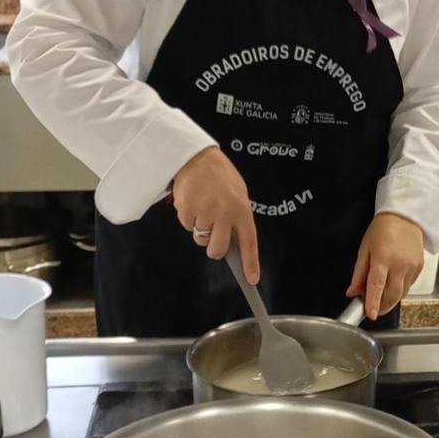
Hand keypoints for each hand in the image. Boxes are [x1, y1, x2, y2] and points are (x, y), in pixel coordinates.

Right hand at [171, 146, 259, 280]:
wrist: (197, 157)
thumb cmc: (220, 177)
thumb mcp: (238, 195)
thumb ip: (237, 219)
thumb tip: (234, 245)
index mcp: (242, 210)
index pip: (248, 243)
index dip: (250, 263)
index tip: (251, 280)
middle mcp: (224, 213)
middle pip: (217, 250)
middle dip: (213, 248)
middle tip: (213, 233)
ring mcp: (205, 212)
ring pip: (200, 239)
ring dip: (200, 228)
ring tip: (204, 207)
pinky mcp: (187, 210)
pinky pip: (187, 226)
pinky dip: (188, 218)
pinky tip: (193, 202)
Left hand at [348, 213, 423, 320]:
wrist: (406, 216)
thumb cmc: (383, 229)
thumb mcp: (364, 248)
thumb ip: (359, 273)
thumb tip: (352, 292)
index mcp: (382, 258)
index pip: (377, 286)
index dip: (373, 303)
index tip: (370, 315)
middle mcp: (399, 265)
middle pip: (391, 295)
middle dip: (381, 306)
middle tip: (372, 309)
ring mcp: (411, 267)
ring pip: (401, 294)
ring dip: (390, 301)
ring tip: (381, 299)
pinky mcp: (419, 268)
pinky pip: (408, 286)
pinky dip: (399, 291)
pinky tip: (392, 286)